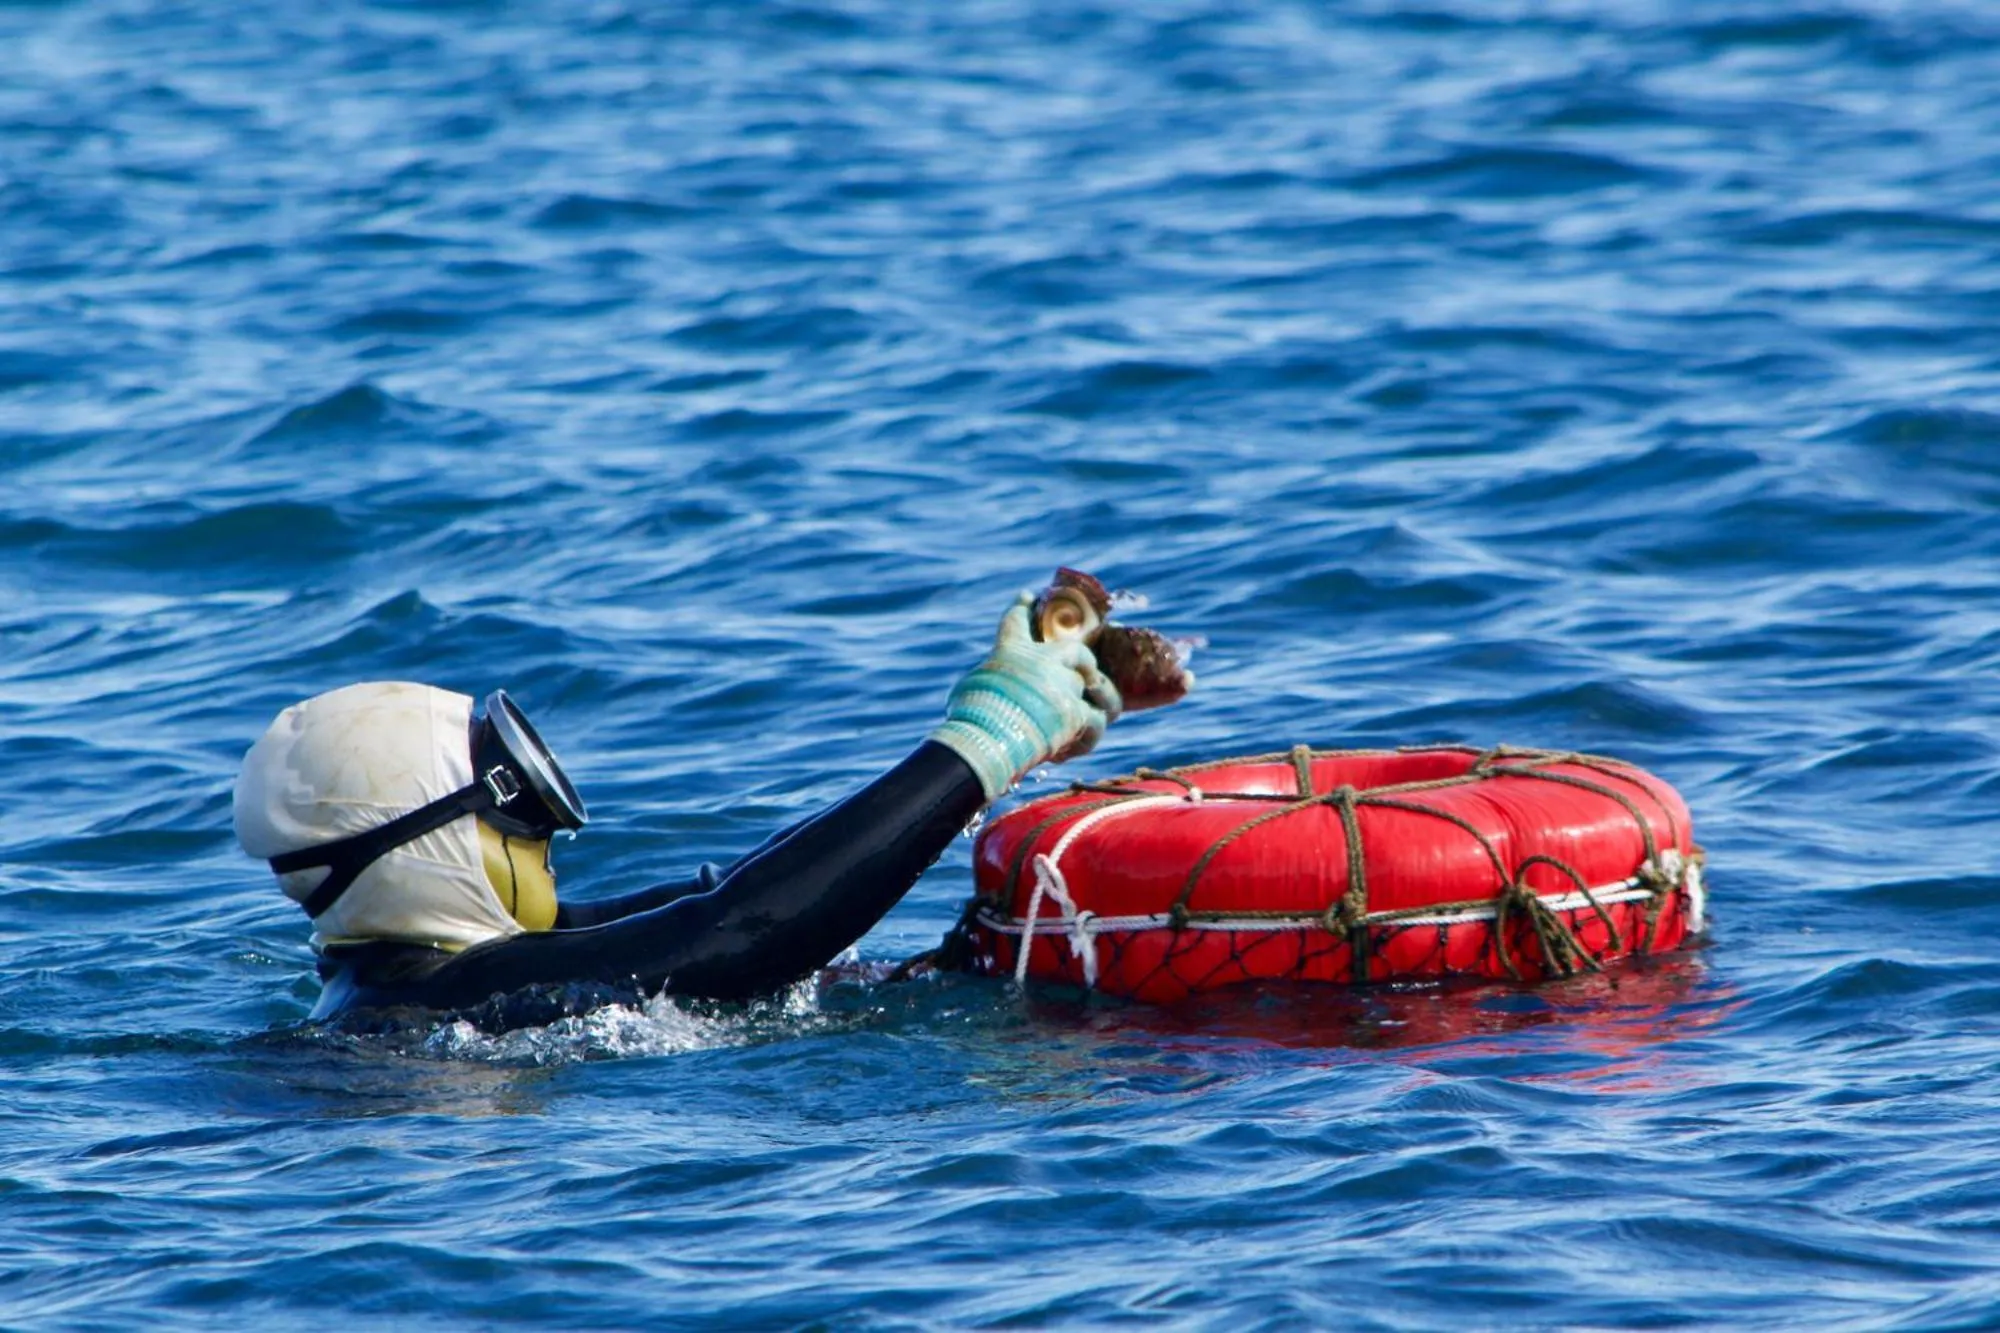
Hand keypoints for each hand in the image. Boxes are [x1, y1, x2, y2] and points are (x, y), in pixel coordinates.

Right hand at [928, 593, 1123, 799]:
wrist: (987, 739)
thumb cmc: (970, 718)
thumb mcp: (968, 690)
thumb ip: (988, 683)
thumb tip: (987, 694)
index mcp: (1010, 651)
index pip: (1016, 620)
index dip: (1023, 606)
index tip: (1028, 596)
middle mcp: (1043, 661)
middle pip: (1074, 650)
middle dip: (1084, 660)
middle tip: (1087, 672)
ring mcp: (1063, 684)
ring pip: (1097, 686)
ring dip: (1100, 699)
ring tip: (1100, 710)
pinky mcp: (1076, 713)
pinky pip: (1094, 721)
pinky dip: (1087, 738)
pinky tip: (1073, 748)